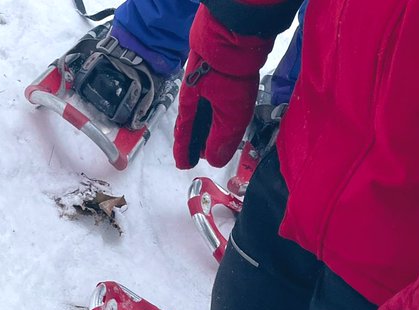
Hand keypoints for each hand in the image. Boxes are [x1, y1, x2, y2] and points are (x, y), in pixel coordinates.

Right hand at [173, 7, 271, 169]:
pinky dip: (215, 111)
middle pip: (192, 125)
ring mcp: (203, 83)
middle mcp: (193, 96)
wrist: (234, 35)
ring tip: (212, 136)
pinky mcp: (215, 73)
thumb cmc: (228, 72)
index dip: (184, 152)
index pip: (184, 136)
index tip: (185, 165)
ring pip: (202, 112)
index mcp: (190, 107)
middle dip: (196, 141)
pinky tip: (222, 110)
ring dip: (206, 127)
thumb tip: (214, 160)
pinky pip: (211, 98)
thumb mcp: (229, 115)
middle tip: (200, 154)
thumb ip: (222, 139)